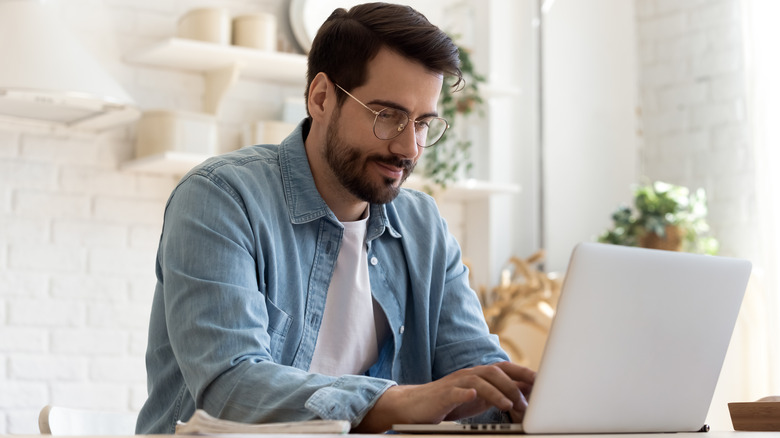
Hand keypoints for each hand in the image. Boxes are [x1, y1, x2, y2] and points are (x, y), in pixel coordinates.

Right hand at [355, 362, 534, 431]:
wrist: (415, 406)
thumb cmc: (449, 402)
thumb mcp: (478, 398)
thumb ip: (499, 394)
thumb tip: (525, 395)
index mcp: (479, 375)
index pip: (506, 369)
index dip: (524, 373)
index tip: (543, 383)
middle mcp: (469, 374)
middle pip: (495, 371)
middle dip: (514, 384)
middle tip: (528, 402)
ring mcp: (455, 383)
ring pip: (479, 380)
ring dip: (497, 392)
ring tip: (509, 405)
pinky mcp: (442, 394)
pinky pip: (455, 391)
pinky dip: (466, 393)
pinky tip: (473, 396)